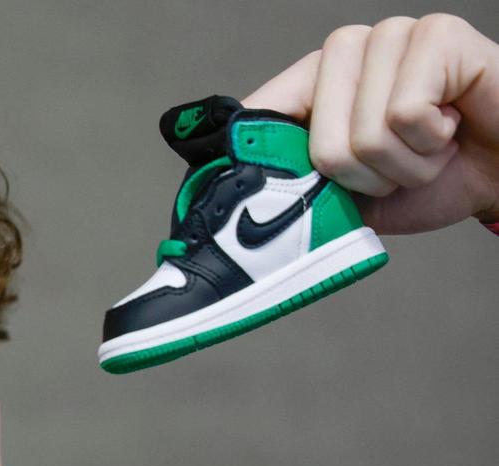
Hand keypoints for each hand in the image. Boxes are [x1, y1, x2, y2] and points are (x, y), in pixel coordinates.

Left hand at [243, 14, 498, 233]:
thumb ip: (302, 191)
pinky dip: (434, 141)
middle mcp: (343, 51)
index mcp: (311, 84)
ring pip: (365, 134)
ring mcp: (388, 35)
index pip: (257, 116)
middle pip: (321, 147)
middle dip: (370, 177)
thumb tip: (246, 197)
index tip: (253, 186)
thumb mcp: (352, 197)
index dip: (258, 159)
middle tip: (403, 163)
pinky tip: (453, 124)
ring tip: (431, 145)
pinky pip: (406, 113)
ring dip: (408, 163)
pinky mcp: (436, 34)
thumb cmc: (432, 179)